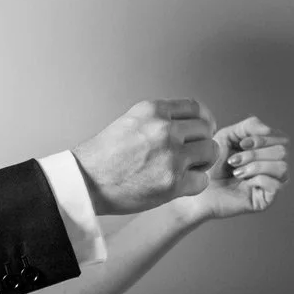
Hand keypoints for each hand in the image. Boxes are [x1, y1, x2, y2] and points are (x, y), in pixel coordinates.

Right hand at [72, 99, 219, 214]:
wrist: (83, 183)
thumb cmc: (101, 158)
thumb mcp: (128, 123)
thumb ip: (157, 121)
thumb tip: (187, 125)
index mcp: (152, 111)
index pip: (195, 108)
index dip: (203, 120)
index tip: (201, 130)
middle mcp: (164, 129)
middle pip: (206, 130)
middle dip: (201, 143)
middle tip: (191, 155)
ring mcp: (171, 156)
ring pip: (210, 152)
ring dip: (202, 163)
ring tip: (185, 170)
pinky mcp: (173, 182)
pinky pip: (202, 180)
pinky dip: (193, 184)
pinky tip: (178, 185)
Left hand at [177, 116, 290, 221]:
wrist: (197, 188)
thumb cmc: (211, 163)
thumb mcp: (227, 136)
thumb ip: (249, 126)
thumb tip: (269, 130)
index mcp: (269, 150)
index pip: (282, 139)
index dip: (262, 139)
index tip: (240, 144)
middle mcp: (275, 166)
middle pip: (283, 151)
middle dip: (254, 154)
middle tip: (233, 161)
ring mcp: (273, 183)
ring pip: (282, 167)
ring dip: (255, 166)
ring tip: (236, 172)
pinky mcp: (267, 199)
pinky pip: (276, 185)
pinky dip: (257, 180)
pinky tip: (242, 182)